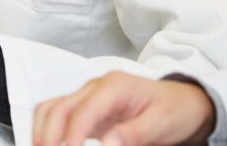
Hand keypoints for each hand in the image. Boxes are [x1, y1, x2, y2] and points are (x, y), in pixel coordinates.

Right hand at [33, 73, 215, 145]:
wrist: (184, 101)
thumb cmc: (175, 110)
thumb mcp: (162, 124)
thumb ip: (134, 134)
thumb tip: (106, 145)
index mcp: (114, 86)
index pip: (82, 111)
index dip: (70, 136)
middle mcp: (96, 87)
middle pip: (58, 107)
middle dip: (47, 135)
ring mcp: (88, 95)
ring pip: (52, 108)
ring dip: (42, 132)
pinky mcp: (86, 107)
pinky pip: (58, 113)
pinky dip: (48, 129)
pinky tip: (49, 144)